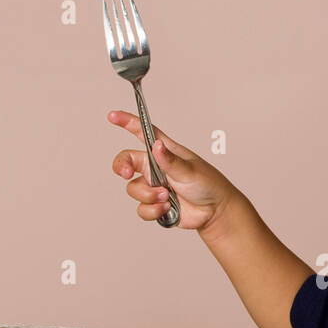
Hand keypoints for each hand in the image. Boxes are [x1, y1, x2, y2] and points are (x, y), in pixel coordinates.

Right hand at [107, 110, 238, 234]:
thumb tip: (157, 146)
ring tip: (167, 196)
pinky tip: (167, 208)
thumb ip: (170, 161)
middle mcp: (155, 167)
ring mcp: (153, 186)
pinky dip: (153, 210)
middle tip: (127, 173)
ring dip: (149, 195)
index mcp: (164, 152)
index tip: (112, 116)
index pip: (143, 133)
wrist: (215, 211)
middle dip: (121, 167)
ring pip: (133, 189)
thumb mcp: (190, 170)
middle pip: (126, 162)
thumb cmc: (208, 184)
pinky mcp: (154, 204)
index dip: (127, 122)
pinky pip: (141, 208)